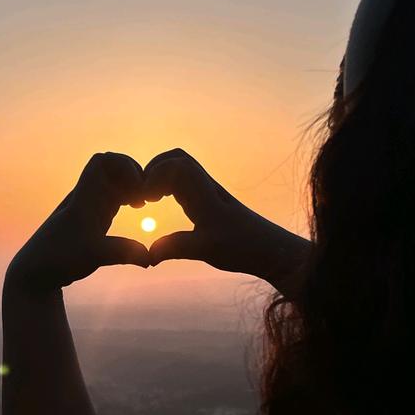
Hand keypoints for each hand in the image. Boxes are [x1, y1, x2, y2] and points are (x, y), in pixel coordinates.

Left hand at [5, 152, 150, 292]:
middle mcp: (86, 198)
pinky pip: (114, 199)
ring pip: (115, 183)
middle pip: (113, 168)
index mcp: (84, 197)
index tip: (138, 186)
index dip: (124, 165)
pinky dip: (128, 199)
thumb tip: (150, 258)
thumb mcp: (93, 255)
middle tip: (147, 196)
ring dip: (132, 187)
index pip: (102, 161)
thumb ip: (123, 252)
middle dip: (134, 175)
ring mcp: (90, 208)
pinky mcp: (92, 221)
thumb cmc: (57, 260)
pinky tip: (138, 211)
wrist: (34, 273)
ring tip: (143, 204)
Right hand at [142, 148, 310, 294]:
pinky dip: (169, 186)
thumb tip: (148, 256)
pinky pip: (186, 182)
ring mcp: (209, 192)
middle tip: (142, 196)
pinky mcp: (211, 201)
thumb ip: (176, 248)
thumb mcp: (206, 249)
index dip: (153, 176)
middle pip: (176, 158)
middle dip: (153, 170)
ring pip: (181, 168)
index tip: (144, 201)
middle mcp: (206, 186)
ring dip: (161, 176)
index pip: (175, 165)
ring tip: (149, 199)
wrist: (272, 249)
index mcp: (204, 192)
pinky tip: (164, 205)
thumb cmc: (243, 246)